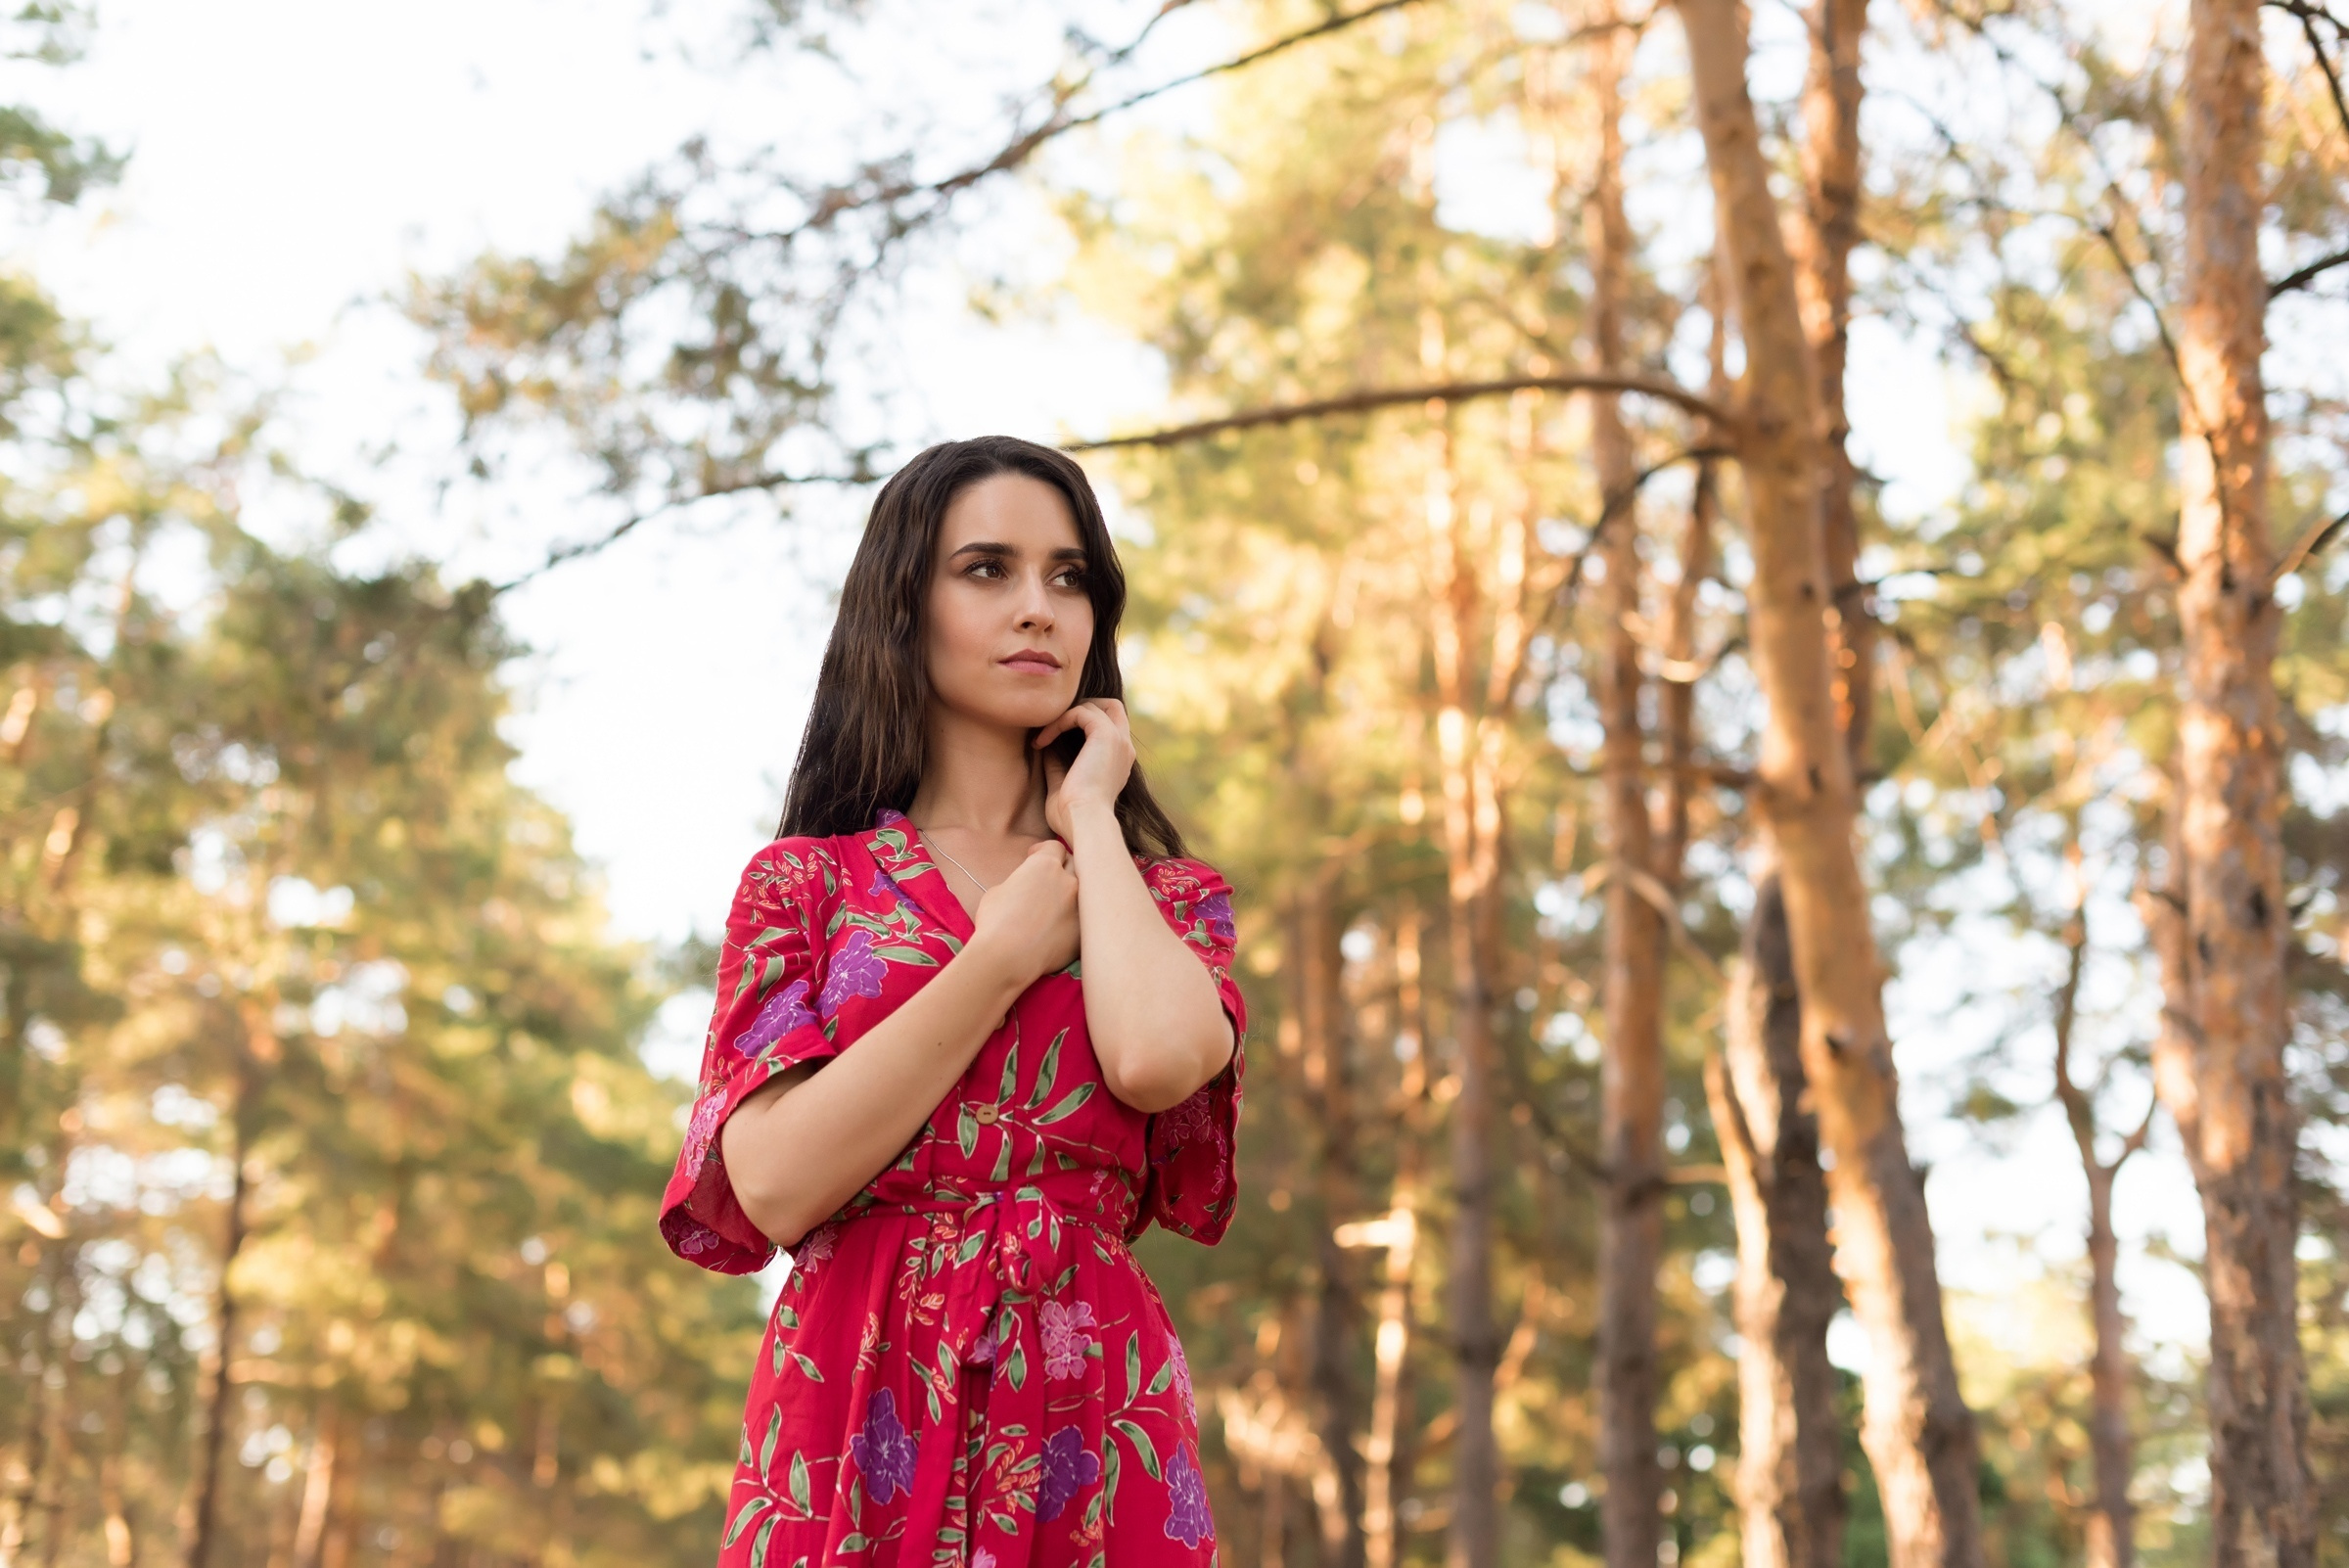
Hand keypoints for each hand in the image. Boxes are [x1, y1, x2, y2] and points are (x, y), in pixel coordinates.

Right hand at [967, 840, 1080, 987]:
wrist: (1005, 956)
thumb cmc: (995, 921)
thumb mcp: (998, 890)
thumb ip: (1019, 881)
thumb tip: (1025, 886)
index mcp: (1046, 865)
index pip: (1055, 847)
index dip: (1043, 851)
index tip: (1034, 858)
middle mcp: (1069, 881)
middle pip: (1073, 866)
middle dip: (1061, 869)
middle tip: (1047, 882)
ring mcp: (1079, 907)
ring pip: (1081, 893)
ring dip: (1069, 895)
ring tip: (1054, 906)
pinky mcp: (1082, 932)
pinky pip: (1081, 920)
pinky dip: (1071, 921)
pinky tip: (1056, 930)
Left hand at [1037, 699, 1135, 840]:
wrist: (1083, 821)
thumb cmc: (1071, 815)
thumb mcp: (1062, 783)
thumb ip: (1057, 762)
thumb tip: (1045, 745)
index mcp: (1119, 761)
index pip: (1110, 726)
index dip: (1083, 723)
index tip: (1054, 739)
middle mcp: (1124, 748)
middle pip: (1111, 706)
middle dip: (1082, 707)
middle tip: (1054, 725)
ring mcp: (1119, 740)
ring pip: (1095, 705)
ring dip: (1064, 715)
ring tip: (1042, 736)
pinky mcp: (1106, 735)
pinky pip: (1080, 712)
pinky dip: (1058, 721)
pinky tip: (1042, 741)